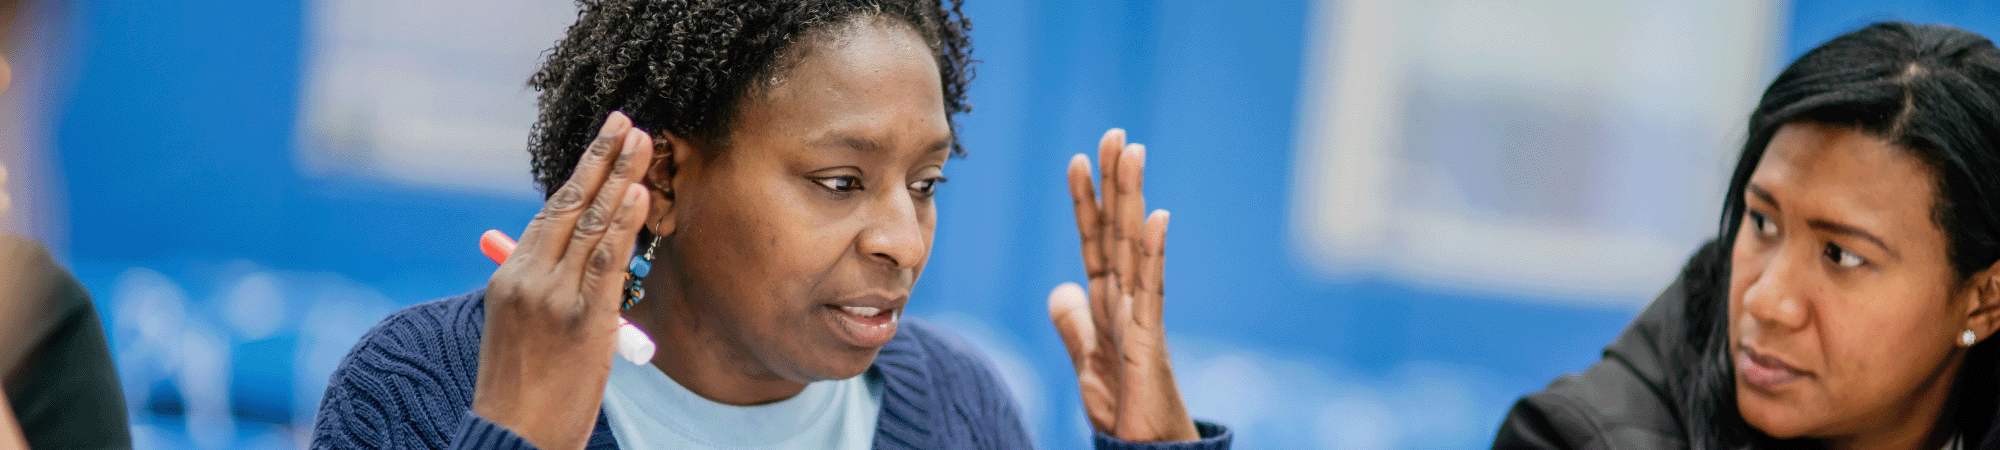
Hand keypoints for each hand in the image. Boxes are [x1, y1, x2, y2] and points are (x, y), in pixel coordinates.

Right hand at [472, 111, 652, 449]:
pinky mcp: (583, 319)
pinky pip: (607, 261)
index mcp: (511, 276)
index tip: (603, 141)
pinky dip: (624, 223)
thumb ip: (545, 288)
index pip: (550, 212)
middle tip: (628, 120)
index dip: (581, 173)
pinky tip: (640, 193)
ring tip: (645, 141)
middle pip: (571, 205)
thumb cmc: (523, 388)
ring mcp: (555, 295)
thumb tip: (578, 256)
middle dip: (602, 159)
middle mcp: (529, 277)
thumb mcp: (522, 328)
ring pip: (592, 224)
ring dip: (621, 177)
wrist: (514, 436)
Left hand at [1049, 129, 1198, 441]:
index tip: (1079, 160)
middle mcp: (1127, 300)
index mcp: (1107, 303)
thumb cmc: (1123, 411)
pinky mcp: (1149, 341)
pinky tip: (1157, 216)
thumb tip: (1061, 289)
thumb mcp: (1085, 361)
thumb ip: (1073, 325)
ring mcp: (1141, 316)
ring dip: (1134, 198)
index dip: (1085, 202)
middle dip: (1115, 182)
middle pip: (1118, 230)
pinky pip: (1151, 289)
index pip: (1094, 241)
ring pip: (1135, 246)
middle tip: (1115, 133)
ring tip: (1134, 153)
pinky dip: (1154, 252)